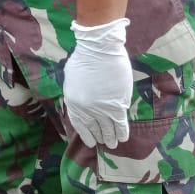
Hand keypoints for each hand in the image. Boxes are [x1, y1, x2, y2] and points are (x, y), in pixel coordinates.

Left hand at [62, 18, 132, 148]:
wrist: (99, 49)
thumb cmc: (84, 57)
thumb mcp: (71, 76)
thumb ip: (75, 91)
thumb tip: (82, 100)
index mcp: (72, 101)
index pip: (78, 123)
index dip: (85, 134)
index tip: (90, 141)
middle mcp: (85, 108)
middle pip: (94, 127)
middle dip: (99, 136)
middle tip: (104, 142)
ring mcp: (101, 108)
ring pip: (107, 128)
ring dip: (111, 137)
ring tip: (113, 144)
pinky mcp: (117, 106)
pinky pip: (120, 123)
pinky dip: (121, 131)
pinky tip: (123, 138)